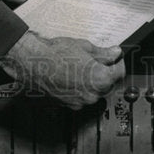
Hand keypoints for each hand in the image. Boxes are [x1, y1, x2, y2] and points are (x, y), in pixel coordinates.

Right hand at [0, 32, 125, 108]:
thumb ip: (103, 53)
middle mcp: (93, 95)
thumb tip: (114, 52)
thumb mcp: (84, 47)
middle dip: (106, 72)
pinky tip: (73, 76)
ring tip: (82, 67)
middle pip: (108, 84)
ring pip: (95, 92)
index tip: (115, 57)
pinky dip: (81, 89)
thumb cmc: (56, 54)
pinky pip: (82, 97)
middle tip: (99, 60)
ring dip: (94, 82)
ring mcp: (80, 102)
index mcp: (101, 79)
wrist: (33, 64)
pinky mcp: (69, 105)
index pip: (120, 73)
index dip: (119, 62)